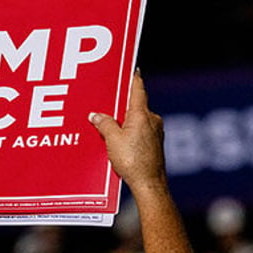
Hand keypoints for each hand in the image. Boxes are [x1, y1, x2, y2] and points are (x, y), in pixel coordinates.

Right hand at [88, 71, 165, 192]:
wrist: (149, 184)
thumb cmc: (133, 161)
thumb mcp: (112, 140)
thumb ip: (104, 124)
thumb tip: (97, 115)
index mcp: (142, 115)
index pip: (138, 90)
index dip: (134, 78)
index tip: (133, 68)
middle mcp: (152, 120)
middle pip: (135, 106)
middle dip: (121, 105)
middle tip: (108, 102)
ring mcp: (155, 132)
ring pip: (137, 121)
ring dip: (124, 122)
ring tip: (108, 127)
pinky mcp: (154, 144)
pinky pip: (139, 132)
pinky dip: (129, 133)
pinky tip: (118, 142)